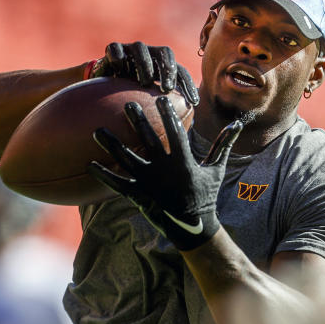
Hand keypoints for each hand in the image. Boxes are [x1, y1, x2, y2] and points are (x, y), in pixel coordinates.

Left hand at [87, 97, 241, 249]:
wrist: (192, 226)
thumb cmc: (205, 195)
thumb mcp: (216, 169)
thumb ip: (223, 145)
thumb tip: (236, 124)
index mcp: (183, 160)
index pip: (174, 131)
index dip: (168, 113)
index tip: (160, 97)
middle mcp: (163, 169)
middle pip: (147, 139)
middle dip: (137, 120)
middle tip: (127, 104)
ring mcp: (148, 182)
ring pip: (126, 159)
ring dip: (111, 145)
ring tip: (97, 131)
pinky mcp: (137, 195)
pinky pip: (116, 184)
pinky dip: (103, 175)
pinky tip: (89, 164)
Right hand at [90, 41, 198, 105]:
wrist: (106, 88)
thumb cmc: (134, 100)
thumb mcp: (152, 107)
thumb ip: (167, 113)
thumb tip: (187, 132)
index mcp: (163, 68)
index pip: (181, 72)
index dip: (188, 85)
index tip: (193, 102)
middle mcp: (150, 55)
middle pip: (164, 53)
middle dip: (168, 69)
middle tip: (167, 88)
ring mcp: (130, 51)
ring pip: (140, 49)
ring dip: (145, 63)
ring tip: (145, 81)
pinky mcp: (112, 51)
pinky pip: (114, 49)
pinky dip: (117, 55)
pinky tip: (117, 68)